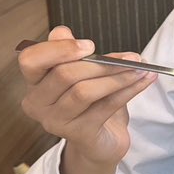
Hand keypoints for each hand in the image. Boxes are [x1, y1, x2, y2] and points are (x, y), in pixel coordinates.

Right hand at [18, 26, 156, 173]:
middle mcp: (38, 103)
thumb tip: (63, 32)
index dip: (58, 49)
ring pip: (84, 91)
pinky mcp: (78, 134)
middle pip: (64, 74)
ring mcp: (56, 121)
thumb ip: (72, 52)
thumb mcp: (84, 72)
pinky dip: (128, 91)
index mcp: (35, 82)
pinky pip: (105, 107)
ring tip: (141, 68)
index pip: (30, 60)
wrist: (102, 142)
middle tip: (132, 57)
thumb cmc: (92, 102)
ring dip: (118, 77)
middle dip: (101, 63)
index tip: (90, 45)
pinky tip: (144, 80)